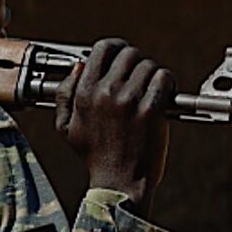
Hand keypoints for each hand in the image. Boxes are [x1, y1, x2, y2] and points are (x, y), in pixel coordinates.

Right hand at [54, 39, 175, 214]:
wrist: (118, 182)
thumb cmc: (93, 155)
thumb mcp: (65, 126)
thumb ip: (65, 93)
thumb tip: (78, 66)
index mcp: (84, 93)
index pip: (103, 49)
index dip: (116, 49)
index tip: (122, 57)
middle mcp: (105, 92)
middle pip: (129, 53)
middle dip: (137, 61)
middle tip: (140, 76)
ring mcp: (129, 100)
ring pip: (148, 65)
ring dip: (153, 74)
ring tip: (151, 89)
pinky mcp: (151, 110)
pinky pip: (164, 79)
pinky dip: (167, 83)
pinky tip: (163, 96)